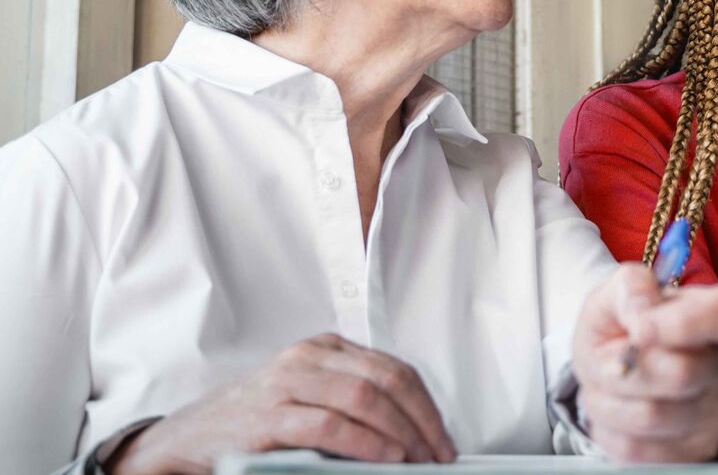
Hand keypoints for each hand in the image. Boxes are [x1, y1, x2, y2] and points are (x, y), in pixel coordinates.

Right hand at [110, 333, 455, 474]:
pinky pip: (331, 425)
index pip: (394, 369)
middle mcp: (307, 358)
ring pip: (365, 398)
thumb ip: (351, 403)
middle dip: (423, 421)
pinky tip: (387, 459)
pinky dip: (367, 443)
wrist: (182, 441)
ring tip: (419, 461)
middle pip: (387, 380)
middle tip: (439, 455)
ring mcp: (286, 383)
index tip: (443, 438)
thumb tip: (410, 432)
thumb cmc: (249, 424)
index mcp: (324, 349)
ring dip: (402, 434)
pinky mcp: (268, 416)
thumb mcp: (306, 398)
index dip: (426, 406)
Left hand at [573, 263, 717, 461]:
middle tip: (614, 357)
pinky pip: (640, 449)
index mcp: (716, 313)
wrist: (618, 367)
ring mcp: (716, 411)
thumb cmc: (623, 325)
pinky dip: (612, 430)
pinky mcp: (695, 450)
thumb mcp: (616, 294)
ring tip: (613, 385)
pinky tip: (620, 409)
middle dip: (628, 366)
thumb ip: (629, 287)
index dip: (681, 325)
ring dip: (612, 401)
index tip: (639, 330)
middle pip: (681, 373)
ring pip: (653, 415)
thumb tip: (641, 311)